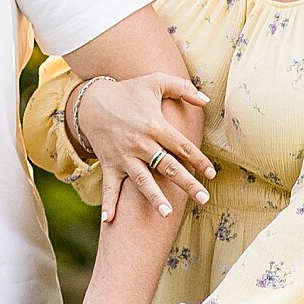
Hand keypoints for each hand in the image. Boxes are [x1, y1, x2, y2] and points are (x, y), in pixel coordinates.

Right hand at [75, 72, 216, 224]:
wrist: (91, 101)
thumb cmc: (128, 92)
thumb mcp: (155, 81)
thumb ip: (183, 88)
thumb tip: (206, 99)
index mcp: (154, 125)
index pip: (182, 146)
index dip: (198, 159)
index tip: (211, 173)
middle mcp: (140, 144)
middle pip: (167, 166)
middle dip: (186, 183)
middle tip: (203, 198)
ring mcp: (123, 157)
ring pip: (142, 180)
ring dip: (153, 197)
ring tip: (166, 214)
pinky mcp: (109, 164)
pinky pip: (109, 187)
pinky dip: (109, 204)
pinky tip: (110, 222)